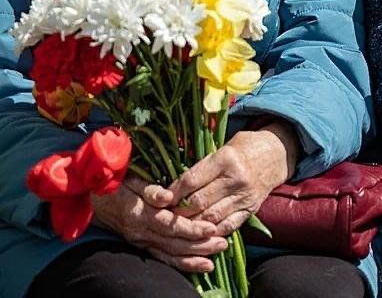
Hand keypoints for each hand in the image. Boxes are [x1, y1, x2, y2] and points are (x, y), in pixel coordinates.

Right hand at [91, 175, 227, 272]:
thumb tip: (168, 196)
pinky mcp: (142, 247)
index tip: (212, 228)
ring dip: (194, 257)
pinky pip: (164, 259)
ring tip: (217, 255)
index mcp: (141, 214)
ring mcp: (141, 242)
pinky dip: (182, 264)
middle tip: (223, 243)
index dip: (192, 228)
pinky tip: (200, 264)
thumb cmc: (117, 186)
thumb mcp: (132, 181)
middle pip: (174, 243)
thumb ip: (151, 190)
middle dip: (200, 245)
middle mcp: (141, 232)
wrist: (93, 202)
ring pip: (170, 254)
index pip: (170, 225)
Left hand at [158, 122, 300, 235]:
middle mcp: (236, 179)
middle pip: (199, 202)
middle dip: (177, 212)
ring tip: (177, 227)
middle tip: (163, 216)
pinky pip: (228, 226)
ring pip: (211, 218)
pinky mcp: (251, 208)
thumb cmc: (245, 147)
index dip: (172, 192)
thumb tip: (172, 184)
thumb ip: (202, 165)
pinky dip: (211, 233)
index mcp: (226, 159)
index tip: (159, 198)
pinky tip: (199, 233)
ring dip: (191, 225)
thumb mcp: (223, 147)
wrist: (278, 153)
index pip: (191, 179)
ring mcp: (245, 196)